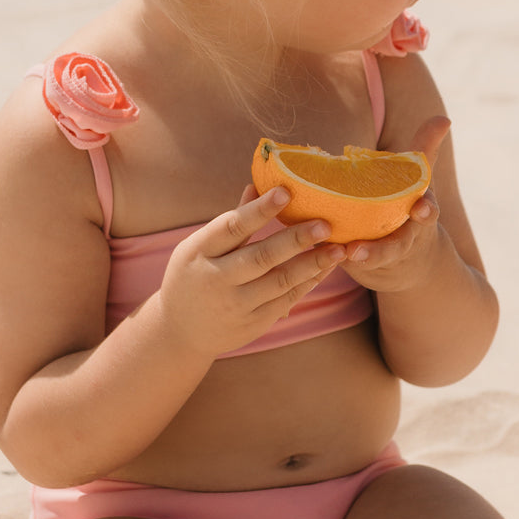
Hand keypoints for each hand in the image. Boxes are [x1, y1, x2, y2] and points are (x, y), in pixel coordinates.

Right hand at [157, 186, 346, 356]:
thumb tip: (256, 186)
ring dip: (312, 264)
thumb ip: (231, 222)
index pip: (232, 227)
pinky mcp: (254, 323)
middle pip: (261, 257)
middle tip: (325, 224)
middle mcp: (216, 279)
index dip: (259, 210)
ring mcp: (236, 305)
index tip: (286, 192)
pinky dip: (308, 282)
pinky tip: (326, 267)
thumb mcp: (199, 247)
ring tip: (338, 248)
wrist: (180, 332)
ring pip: (280, 281)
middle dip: (296, 240)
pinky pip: (286, 300)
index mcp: (199, 252)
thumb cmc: (193, 276)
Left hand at [341, 116, 451, 291]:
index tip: (422, 209)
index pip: (427, 212)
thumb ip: (425, 149)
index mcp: (418, 215)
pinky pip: (349, 264)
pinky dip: (338, 260)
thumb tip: (444, 118)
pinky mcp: (362, 266)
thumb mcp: (418, 181)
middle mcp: (404, 239)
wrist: (407, 261)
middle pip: (397, 245)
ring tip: (347, 254)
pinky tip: (321, 253)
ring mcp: (383, 256)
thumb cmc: (408, 208)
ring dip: (362, 257)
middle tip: (360, 249)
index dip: (426, 210)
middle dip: (382, 248)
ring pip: (374, 259)